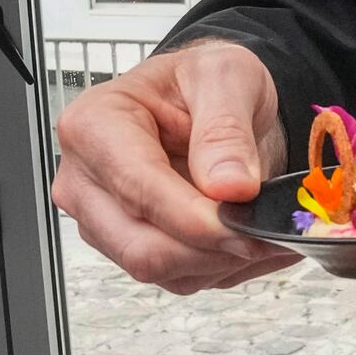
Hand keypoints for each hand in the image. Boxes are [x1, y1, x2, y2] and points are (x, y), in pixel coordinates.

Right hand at [51, 40, 301, 294]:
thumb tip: (228, 187)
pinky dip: (225, 265)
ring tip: (268, 227)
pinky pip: (180, 278)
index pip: (138, 190)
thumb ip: (225, 129)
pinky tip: (252, 237)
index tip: (246, 222)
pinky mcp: (133, 248)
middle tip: (270, 233)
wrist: (209, 100)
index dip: (196, 218)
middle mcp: (86, 182)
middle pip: (142, 246)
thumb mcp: (225, 76)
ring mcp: (104, 222)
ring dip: (223, 259)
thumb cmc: (203, 81)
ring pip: (162, 270)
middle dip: (213, 247)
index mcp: (93, 127)